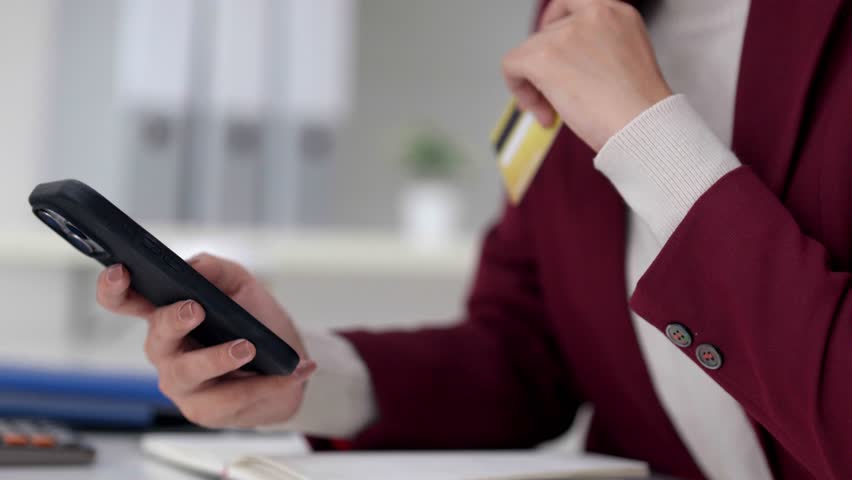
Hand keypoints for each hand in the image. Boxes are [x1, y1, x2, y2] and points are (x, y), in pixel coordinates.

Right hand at [95, 253, 316, 428]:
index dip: (114, 288)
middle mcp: (166, 351)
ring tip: (247, 346)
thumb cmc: (255, 323)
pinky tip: (292, 372)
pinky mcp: (205, 411)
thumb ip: (217, 270)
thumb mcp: (242, 286)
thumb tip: (195, 266)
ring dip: (218, 358)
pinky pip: (232, 398)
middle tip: (195, 309)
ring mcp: (182, 384)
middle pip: (157, 338)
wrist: (286, 365)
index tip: (120, 271)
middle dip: (173, 322)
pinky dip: (267, 383)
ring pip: (189, 373)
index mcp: (166, 316)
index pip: (126, 302)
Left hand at [502, 0, 671, 150]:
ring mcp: (566, 32)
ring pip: (528, 52)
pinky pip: (511, 65)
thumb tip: (562, 65)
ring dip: (536, 85)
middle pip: (546, 33)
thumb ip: (596, 51)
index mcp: (617, 12)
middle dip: (547, 68)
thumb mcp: (624, 62)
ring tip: (556, 114)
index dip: (555, 26)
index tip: (554, 52)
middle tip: (558, 99)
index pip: (571, 3)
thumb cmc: (639, 110)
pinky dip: (520, 91)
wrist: (643, 126)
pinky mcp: (543, 55)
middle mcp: (592, 13)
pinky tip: (544, 114)